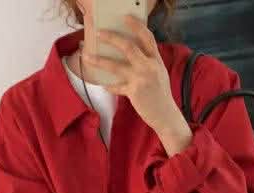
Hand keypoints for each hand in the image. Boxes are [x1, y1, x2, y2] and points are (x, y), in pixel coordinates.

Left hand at [83, 14, 188, 137]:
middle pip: (128, 46)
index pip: (147, 37)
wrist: (166, 115)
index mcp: (156, 60)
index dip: (136, 25)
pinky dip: (109, 86)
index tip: (125, 17)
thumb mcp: (159, 73)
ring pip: (116, 65)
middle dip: (112, 38)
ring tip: (87, 57)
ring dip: (100, 61)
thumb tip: (128, 52)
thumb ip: (147, 61)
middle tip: (99, 33)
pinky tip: (104, 85)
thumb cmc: (160, 94)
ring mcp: (141, 79)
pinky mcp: (134, 92)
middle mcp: (149, 67)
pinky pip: (117, 86)